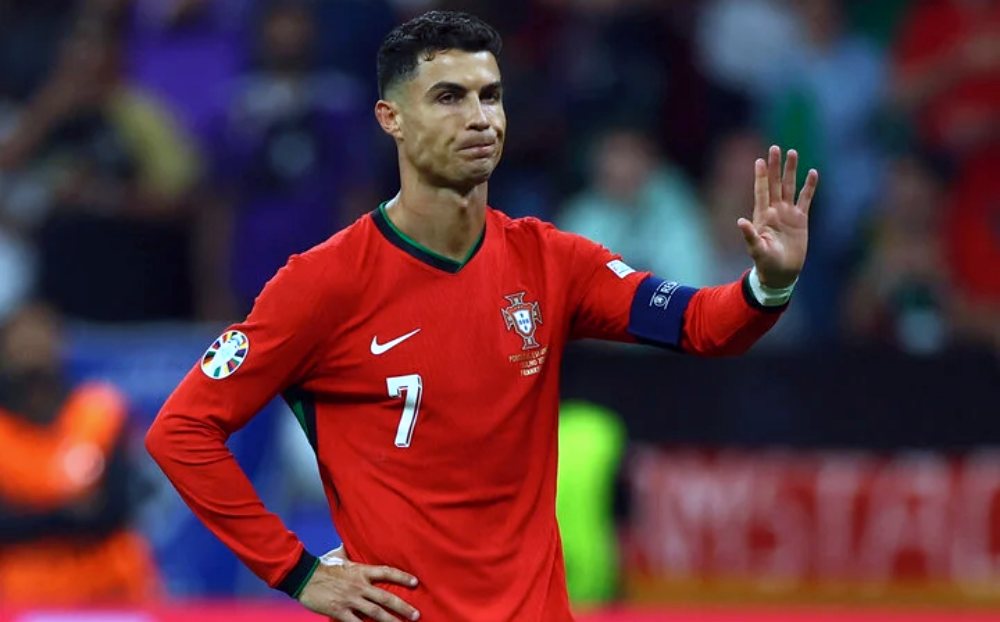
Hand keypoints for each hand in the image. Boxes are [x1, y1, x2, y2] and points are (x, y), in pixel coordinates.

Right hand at [298, 546, 420, 621]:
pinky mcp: (339, 611)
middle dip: (403, 607)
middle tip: (416, 614)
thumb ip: (348, 550)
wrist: (303, 576)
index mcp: (361, 571)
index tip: (415, 582)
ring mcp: (350, 600)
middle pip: (386, 598)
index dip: (402, 577)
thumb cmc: (321, 565)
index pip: (387, 572)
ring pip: (376, 613)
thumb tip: (349, 542)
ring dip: (391, 621)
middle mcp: (359, 586)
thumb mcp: (338, 554)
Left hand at [737, 145, 817, 288]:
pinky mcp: (801, 220)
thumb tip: (740, 221)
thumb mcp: (757, 249)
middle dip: (775, 167)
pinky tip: (813, 173)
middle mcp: (775, 211)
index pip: (761, 191)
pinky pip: (806, 199)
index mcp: (762, 216)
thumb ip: (749, 235)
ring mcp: (788, 214)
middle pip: (775, 184)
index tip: (759, 160)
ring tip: (792, 153)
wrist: (781, 273)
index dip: (760, 176)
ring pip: (790, 187)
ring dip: (791, 171)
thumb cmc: (766, 263)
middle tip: (775, 148)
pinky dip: (809, 187)